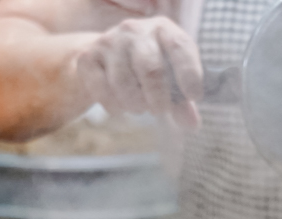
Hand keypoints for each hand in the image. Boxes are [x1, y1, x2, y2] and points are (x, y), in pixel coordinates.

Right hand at [75, 14, 201, 128]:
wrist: (104, 57)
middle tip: (160, 111)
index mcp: (162, 29)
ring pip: (124, 82)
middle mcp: (135, 30)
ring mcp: (109, 42)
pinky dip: (114, 106)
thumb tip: (192, 125)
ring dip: (135, 104)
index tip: (194, 96)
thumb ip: (182, 101)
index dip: (189, 73)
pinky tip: (120, 107)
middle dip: (158, 98)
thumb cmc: (145, 68)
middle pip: (151, 68)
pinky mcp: (88, 58)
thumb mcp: (168, 79)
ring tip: (139, 108)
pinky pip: (101, 90)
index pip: (180, 47)